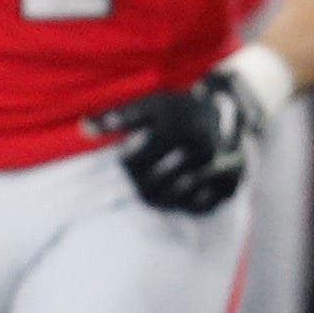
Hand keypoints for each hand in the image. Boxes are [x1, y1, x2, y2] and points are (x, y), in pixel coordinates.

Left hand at [93, 66, 264, 213]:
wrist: (231, 112)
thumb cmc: (180, 110)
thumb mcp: (150, 105)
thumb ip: (117, 116)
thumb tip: (83, 129)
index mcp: (175, 129)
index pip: (134, 164)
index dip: (125, 167)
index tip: (126, 161)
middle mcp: (199, 149)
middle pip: (152, 186)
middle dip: (139, 186)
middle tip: (139, 181)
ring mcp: (217, 169)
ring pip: (173, 199)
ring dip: (159, 198)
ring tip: (153, 189)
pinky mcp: (230, 184)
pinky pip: (198, 207)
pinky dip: (184, 205)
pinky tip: (178, 194)